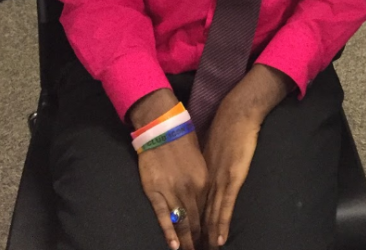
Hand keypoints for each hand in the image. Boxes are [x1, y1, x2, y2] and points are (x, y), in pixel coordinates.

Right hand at [129, 89, 208, 249]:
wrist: (163, 128)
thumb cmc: (183, 141)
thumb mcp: (200, 161)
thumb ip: (201, 180)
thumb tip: (203, 197)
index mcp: (203, 181)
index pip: (207, 210)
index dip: (208, 227)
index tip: (210, 240)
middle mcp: (189, 189)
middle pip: (195, 220)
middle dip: (198, 238)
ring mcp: (172, 191)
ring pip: (181, 221)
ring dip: (186, 240)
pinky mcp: (155, 191)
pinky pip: (162, 216)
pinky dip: (169, 232)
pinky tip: (174, 246)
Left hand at [202, 65, 293, 247]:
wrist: (236, 114)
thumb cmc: (225, 127)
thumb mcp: (209, 148)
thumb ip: (206, 163)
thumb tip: (201, 174)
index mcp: (201, 174)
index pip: (194, 204)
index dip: (190, 222)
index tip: (186, 238)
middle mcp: (207, 180)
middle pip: (200, 213)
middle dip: (196, 234)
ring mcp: (220, 180)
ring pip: (211, 215)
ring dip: (207, 235)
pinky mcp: (233, 178)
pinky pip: (226, 207)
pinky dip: (221, 225)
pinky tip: (219, 240)